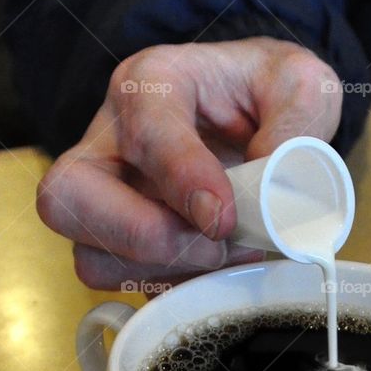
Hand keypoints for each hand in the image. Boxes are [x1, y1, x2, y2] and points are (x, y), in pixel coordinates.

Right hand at [36, 37, 342, 289]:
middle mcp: (111, 136)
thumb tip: (270, 192)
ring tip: (224, 256)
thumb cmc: (268, 90)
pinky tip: (214, 270)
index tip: (224, 217)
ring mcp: (107, 194)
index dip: (181, 179)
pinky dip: (169, 288)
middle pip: (67, 196)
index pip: (144, 131)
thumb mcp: (302, 84)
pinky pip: (123, 283)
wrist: (258, 110)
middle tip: (211, 245)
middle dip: (139, 235)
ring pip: (88, 253)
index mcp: (152, 82)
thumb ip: (296, 127)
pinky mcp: (121, 240)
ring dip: (158, 270)